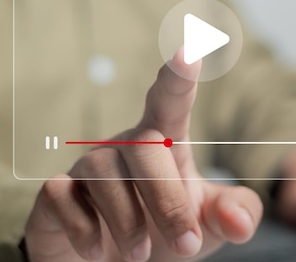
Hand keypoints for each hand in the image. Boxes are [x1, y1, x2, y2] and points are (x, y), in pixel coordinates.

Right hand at [24, 48, 262, 261]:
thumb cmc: (164, 231)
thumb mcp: (207, 226)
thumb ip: (234, 216)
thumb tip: (240, 222)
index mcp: (165, 143)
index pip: (170, 102)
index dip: (177, 78)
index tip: (188, 53)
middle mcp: (125, 146)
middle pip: (145, 147)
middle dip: (169, 200)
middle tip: (186, 246)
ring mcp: (88, 166)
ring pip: (104, 173)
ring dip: (129, 221)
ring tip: (141, 254)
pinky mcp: (56, 193)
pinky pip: (61, 195)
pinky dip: (83, 228)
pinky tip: (96, 252)